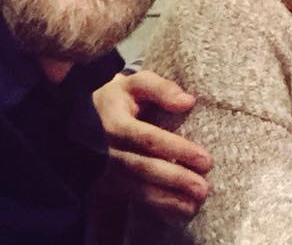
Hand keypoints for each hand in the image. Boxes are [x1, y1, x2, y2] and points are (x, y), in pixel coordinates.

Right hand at [93, 71, 212, 219]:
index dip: (178, 149)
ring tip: (194, 204)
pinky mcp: (106, 181)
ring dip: (166, 198)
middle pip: (144, 167)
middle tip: (203, 188)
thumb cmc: (120, 96)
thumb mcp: (136, 82)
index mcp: (115, 122)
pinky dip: (155, 205)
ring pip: (137, 187)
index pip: (149, 138)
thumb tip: (187, 101)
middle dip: (175, 179)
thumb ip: (161, 88)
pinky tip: (177, 210)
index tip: (205, 160)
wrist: (83, 111)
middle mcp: (107, 149)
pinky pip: (132, 196)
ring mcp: (105, 169)